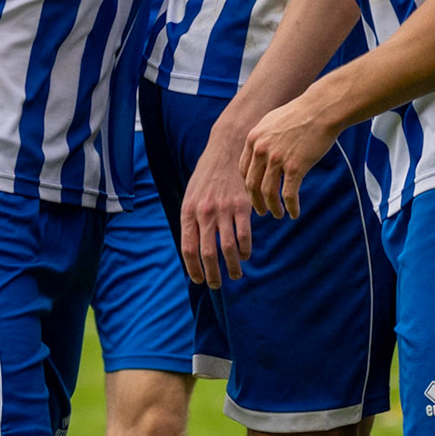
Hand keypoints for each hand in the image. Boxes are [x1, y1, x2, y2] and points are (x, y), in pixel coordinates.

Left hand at [180, 121, 255, 286]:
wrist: (226, 150)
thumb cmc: (207, 176)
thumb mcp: (191, 196)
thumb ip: (191, 220)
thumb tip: (192, 249)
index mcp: (188, 212)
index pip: (188, 248)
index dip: (193, 269)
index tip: (199, 280)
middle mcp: (204, 213)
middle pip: (207, 254)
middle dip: (212, 274)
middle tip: (216, 285)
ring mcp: (224, 210)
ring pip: (228, 249)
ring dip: (232, 267)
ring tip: (234, 275)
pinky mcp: (242, 206)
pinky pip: (244, 236)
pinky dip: (245, 250)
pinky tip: (246, 256)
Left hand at [240, 94, 338, 220]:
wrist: (321, 109)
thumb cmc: (300, 114)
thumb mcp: (271, 122)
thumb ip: (262, 138)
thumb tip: (258, 152)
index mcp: (253, 139)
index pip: (243, 170)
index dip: (248, 186)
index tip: (254, 194)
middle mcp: (261, 150)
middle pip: (252, 185)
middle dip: (256, 202)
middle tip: (262, 211)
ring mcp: (277, 159)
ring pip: (268, 193)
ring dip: (272, 208)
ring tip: (278, 214)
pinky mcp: (295, 167)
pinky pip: (289, 194)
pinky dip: (291, 207)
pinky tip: (294, 213)